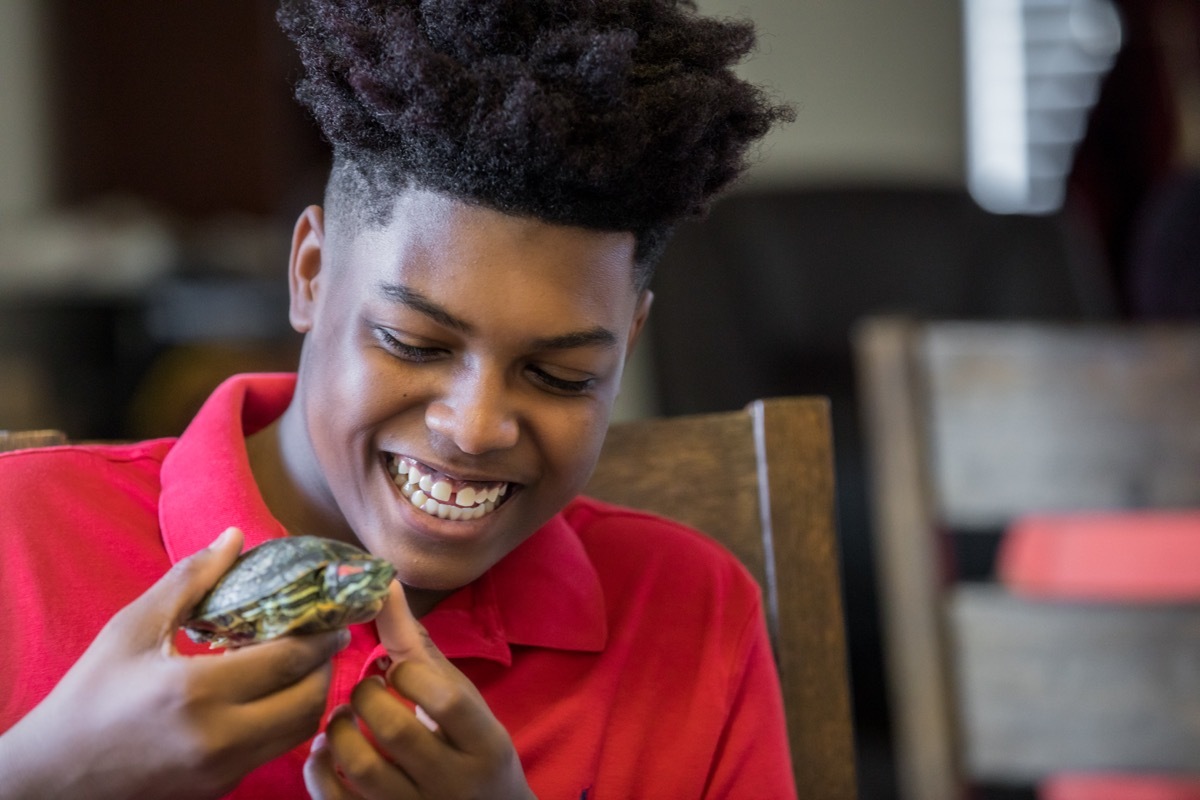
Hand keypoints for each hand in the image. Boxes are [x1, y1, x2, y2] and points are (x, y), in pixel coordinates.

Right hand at [0, 527, 349, 799]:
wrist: (52, 777)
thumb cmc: (89, 696)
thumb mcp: (132, 629)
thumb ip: (191, 581)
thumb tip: (234, 537)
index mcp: (197, 691)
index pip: (288, 660)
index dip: (321, 636)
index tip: (334, 616)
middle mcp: (218, 737)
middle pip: (308, 701)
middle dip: (324, 667)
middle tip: (322, 639)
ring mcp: (222, 770)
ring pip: (297, 731)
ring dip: (309, 695)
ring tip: (299, 664)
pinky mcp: (219, 789)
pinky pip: (272, 751)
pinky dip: (283, 721)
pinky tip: (268, 695)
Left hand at [304, 582, 534, 799]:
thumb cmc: (473, 750)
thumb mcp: (462, 701)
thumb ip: (420, 649)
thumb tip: (384, 584)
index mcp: (484, 743)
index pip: (447, 701)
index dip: (411, 675)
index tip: (398, 671)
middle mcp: (453, 782)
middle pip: (396, 730)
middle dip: (366, 697)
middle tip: (365, 690)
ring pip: (362, 768)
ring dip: (340, 731)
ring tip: (344, 717)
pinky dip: (319, 771)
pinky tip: (326, 751)